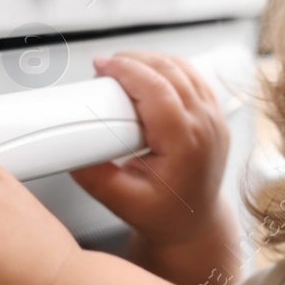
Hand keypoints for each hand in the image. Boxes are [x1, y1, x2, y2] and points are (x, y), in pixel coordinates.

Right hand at [71, 51, 230, 247]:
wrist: (195, 224)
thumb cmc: (166, 215)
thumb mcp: (122, 202)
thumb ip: (94, 176)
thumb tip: (70, 150)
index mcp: (186, 145)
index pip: (158, 90)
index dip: (127, 70)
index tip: (103, 67)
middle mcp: (206, 126)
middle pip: (170, 70)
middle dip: (134, 60)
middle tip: (106, 68)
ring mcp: (214, 118)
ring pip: (184, 68)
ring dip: (150, 60)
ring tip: (122, 69)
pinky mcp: (214, 114)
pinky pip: (193, 76)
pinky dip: (167, 67)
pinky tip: (147, 74)